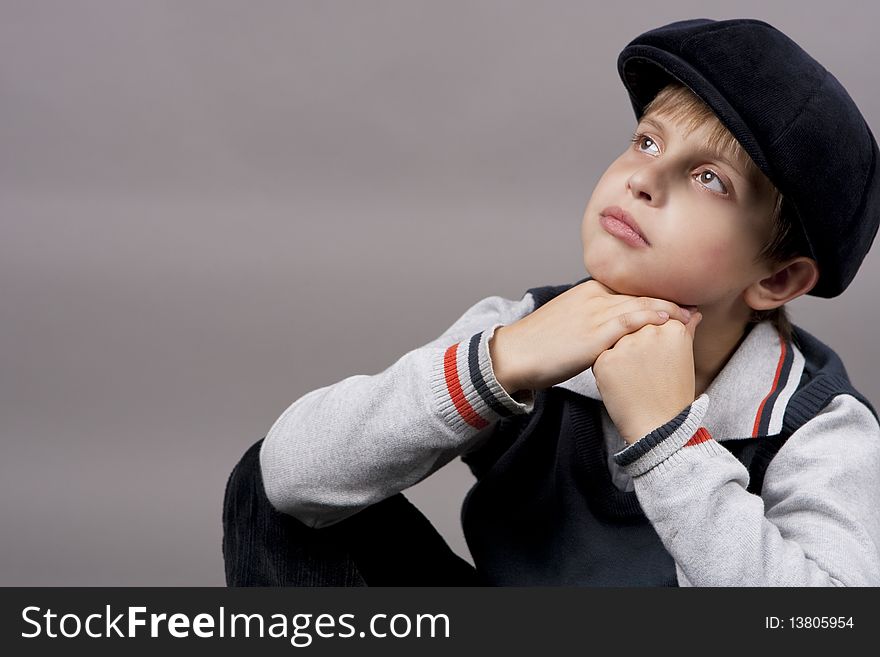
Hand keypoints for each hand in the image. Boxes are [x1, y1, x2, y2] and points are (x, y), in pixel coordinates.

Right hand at [489, 279, 693, 393]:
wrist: (514, 355)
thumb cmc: (538, 345)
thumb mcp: (566, 322)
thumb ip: (590, 319)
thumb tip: (608, 329)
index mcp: (587, 292)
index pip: (629, 289)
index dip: (655, 294)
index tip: (677, 301)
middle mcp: (593, 297)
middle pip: (640, 293)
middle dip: (670, 299)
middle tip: (694, 306)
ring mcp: (594, 313)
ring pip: (640, 304)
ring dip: (670, 308)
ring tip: (692, 315)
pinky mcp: (594, 333)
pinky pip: (630, 320)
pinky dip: (653, 316)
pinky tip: (671, 319)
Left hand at [592, 311, 702, 443]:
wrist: (658, 426)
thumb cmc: (673, 393)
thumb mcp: (684, 357)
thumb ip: (686, 329)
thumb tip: (693, 312)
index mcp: (672, 328)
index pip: (653, 319)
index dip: (651, 340)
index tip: (656, 358)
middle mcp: (649, 331)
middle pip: (633, 328)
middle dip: (635, 346)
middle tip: (645, 371)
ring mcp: (626, 345)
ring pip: (615, 340)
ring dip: (620, 356)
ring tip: (634, 378)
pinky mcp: (605, 360)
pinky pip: (601, 357)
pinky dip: (607, 370)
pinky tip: (622, 384)